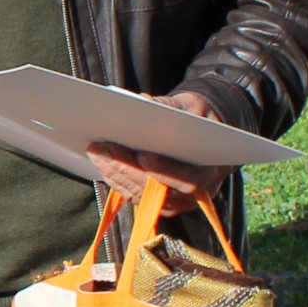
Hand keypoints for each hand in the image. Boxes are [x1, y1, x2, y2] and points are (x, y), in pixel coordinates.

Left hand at [86, 91, 222, 217]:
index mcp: (212, 171)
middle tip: (102, 148)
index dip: (165, 170)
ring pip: (142, 194)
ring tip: (96, 152)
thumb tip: (145, 103)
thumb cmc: (200, 120)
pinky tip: (102, 163)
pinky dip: (117, 180)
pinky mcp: (158, 204)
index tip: (143, 156)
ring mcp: (176, 203)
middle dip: (127, 168)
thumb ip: (173, 108)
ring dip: (116, 173)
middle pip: (157, 190)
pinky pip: (135, 196)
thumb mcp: (194, 107)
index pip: (189, 178)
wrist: (205, 137)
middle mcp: (195, 195)